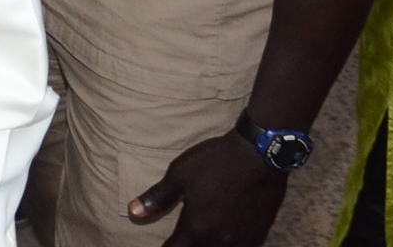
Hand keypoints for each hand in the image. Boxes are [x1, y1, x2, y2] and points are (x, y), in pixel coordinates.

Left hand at [129, 129, 287, 246]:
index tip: (163, 244)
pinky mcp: (259, 235)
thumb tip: (133, 212)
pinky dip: (229, 246)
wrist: (259, 155)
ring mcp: (243, 241)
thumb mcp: (179, 175)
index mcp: (198, 229)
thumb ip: (157, 198)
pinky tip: (224, 238)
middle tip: (181, 239)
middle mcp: (221, 242)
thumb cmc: (215, 163)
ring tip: (200, 238)